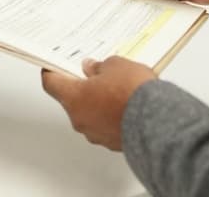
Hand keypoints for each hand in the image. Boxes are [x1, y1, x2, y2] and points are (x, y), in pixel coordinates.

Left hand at [41, 57, 156, 150]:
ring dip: (98, 103)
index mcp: (73, 97)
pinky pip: (105, 126)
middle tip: (94, 75)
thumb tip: (93, 68)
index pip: (51, 83)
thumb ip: (99, 67)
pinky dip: (111, 116)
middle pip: (72, 100)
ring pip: (90, 115)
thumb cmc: (132, 93)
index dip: (51, 72)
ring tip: (117, 90)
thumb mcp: (115, 65)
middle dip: (82, 87)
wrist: (157, 120)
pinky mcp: (112, 142)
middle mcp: (80, 119)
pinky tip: (125, 105)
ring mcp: (95, 133)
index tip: (52, 66)